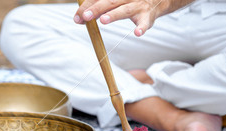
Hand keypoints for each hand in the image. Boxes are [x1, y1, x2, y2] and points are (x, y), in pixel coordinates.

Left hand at [74, 0, 193, 36]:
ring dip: (114, 15)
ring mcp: (138, 6)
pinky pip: (145, 22)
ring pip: (125, 10)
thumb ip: (96, 9)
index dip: (87, 6)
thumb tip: (79, 18)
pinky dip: (142, 27)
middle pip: (110, 2)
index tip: (77, 17)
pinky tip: (137, 33)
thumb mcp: (114, 1)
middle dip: (97, 9)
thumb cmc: (130, 1)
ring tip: (104, 20)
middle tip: (86, 16)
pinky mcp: (148, 16)